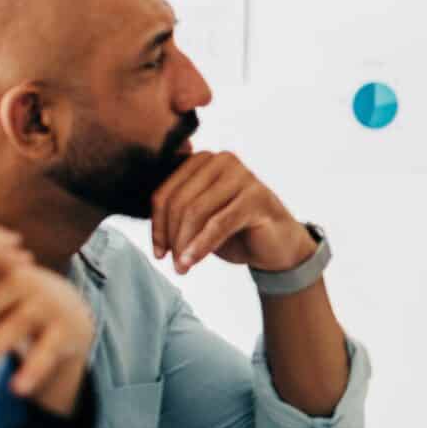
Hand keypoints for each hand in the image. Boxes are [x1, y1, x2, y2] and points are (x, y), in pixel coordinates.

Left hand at [149, 152, 314, 275]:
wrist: (278, 246)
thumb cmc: (236, 231)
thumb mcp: (201, 219)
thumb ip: (177, 211)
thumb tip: (148, 220)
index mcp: (203, 160)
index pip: (166, 192)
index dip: (156, 226)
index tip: (159, 253)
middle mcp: (222, 160)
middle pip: (179, 201)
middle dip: (171, 236)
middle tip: (173, 263)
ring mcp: (242, 175)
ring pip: (196, 211)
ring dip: (185, 244)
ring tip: (182, 267)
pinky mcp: (256, 196)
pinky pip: (219, 223)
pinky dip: (201, 245)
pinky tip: (192, 262)